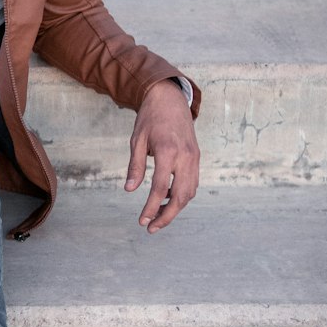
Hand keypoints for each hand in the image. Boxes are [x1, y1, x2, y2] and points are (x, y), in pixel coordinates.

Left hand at [125, 79, 199, 232]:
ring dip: (176, 208)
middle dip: (167, 216)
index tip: (142, 221)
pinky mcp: (197, 157)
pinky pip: (192, 182)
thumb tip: (130, 190)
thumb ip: (135, 166)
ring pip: (190, 192)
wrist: (170, 98)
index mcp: (168, 152)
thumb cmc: (150, 118)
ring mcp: (194, 157)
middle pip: (181, 196)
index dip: (151, 208)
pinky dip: (182, 194)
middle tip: (151, 228)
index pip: (160, 188)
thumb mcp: (136, 141)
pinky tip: (167, 197)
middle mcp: (185, 157)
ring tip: (158, 216)